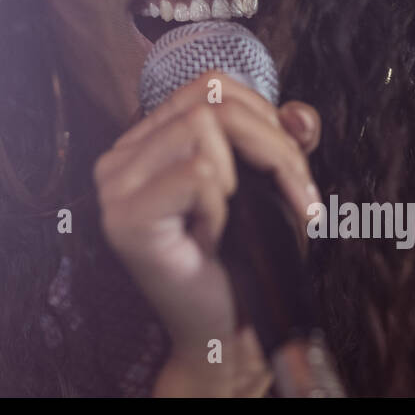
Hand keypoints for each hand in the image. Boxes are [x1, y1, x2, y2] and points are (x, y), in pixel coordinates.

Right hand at [93, 71, 321, 395]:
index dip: (265, 117)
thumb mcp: (271, 187)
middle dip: (273, 147)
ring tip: (245, 220)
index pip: (210, 84)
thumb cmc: (241, 260)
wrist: (223, 330)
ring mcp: (114, 184)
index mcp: (146, 139)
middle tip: (299, 199)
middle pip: (211, 101)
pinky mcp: (124, 216)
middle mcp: (120, 155)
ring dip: (248, 177)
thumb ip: (284, 141)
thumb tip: (299, 114)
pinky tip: (212, 238)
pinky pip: (196, 175)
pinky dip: (220, 208)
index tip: (294, 170)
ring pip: (203, 127)